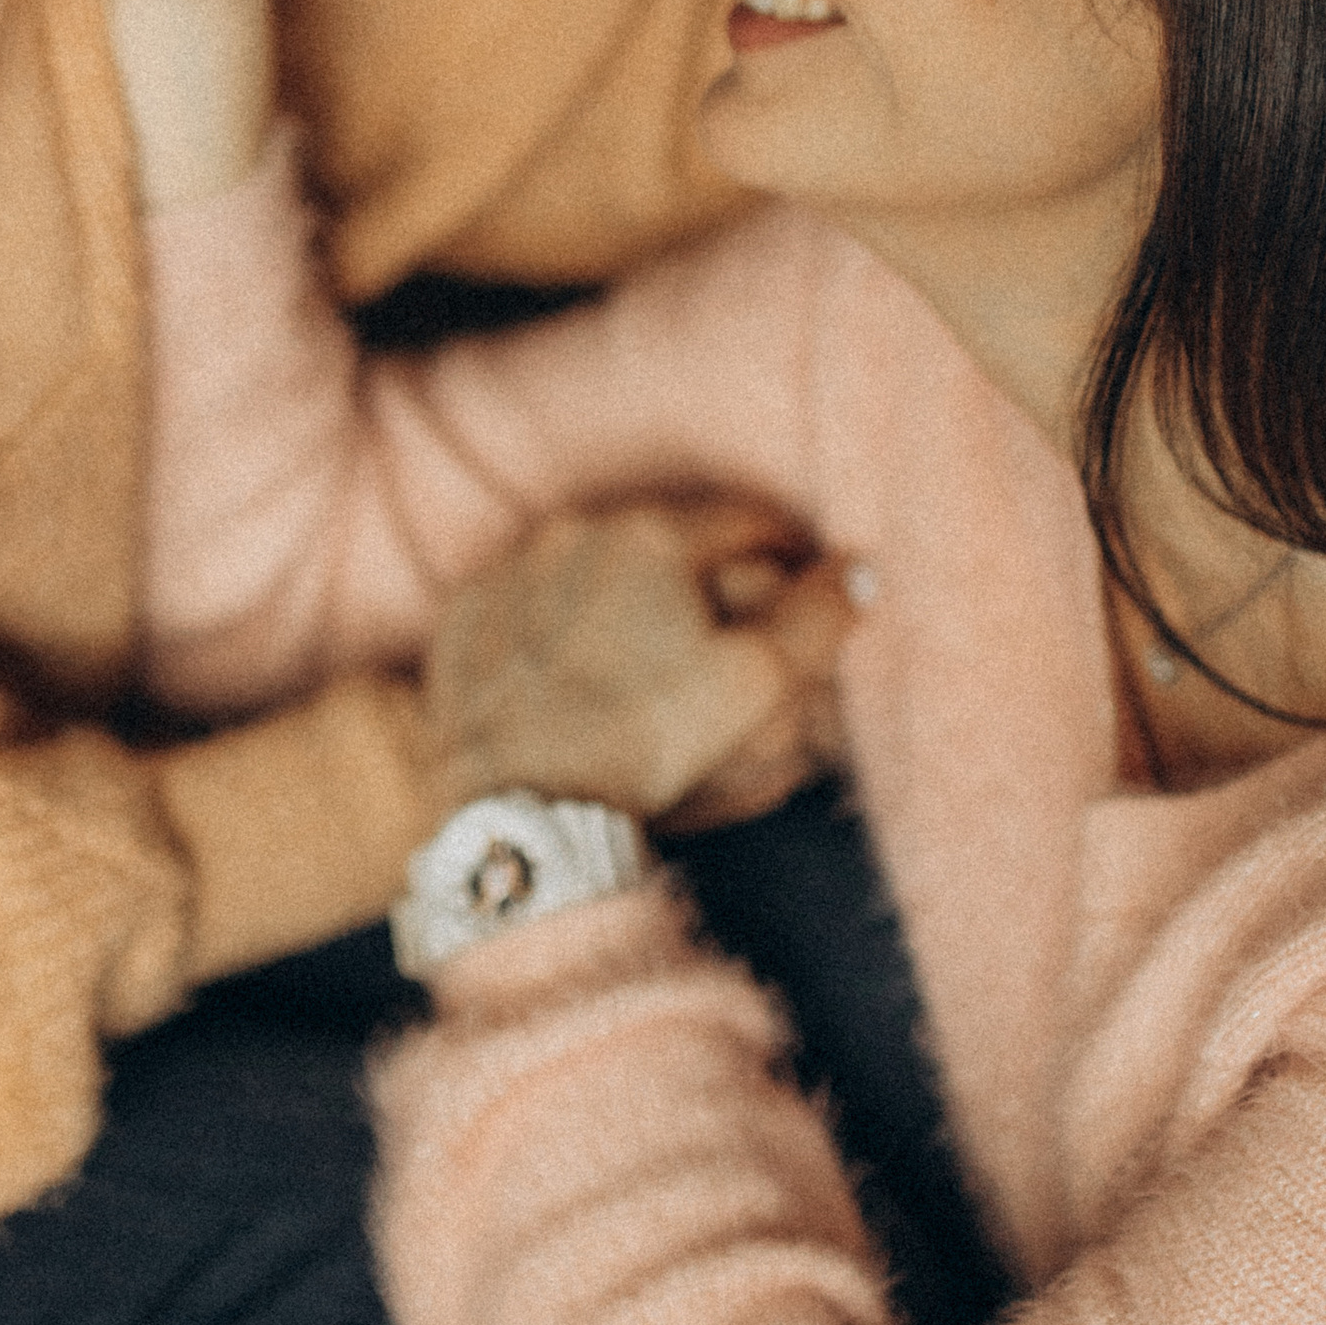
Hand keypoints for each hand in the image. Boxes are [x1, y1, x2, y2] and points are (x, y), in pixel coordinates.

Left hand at [425, 499, 850, 823]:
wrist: (516, 804)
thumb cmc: (644, 741)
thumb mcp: (756, 685)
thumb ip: (818, 618)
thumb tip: (859, 569)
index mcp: (654, 533)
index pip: (745, 520)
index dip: (783, 553)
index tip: (797, 587)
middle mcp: (576, 530)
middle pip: (665, 536)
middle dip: (700, 571)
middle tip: (721, 627)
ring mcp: (511, 567)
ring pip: (591, 562)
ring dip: (624, 590)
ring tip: (643, 651)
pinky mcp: (466, 612)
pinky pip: (527, 598)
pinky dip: (554, 619)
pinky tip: (571, 668)